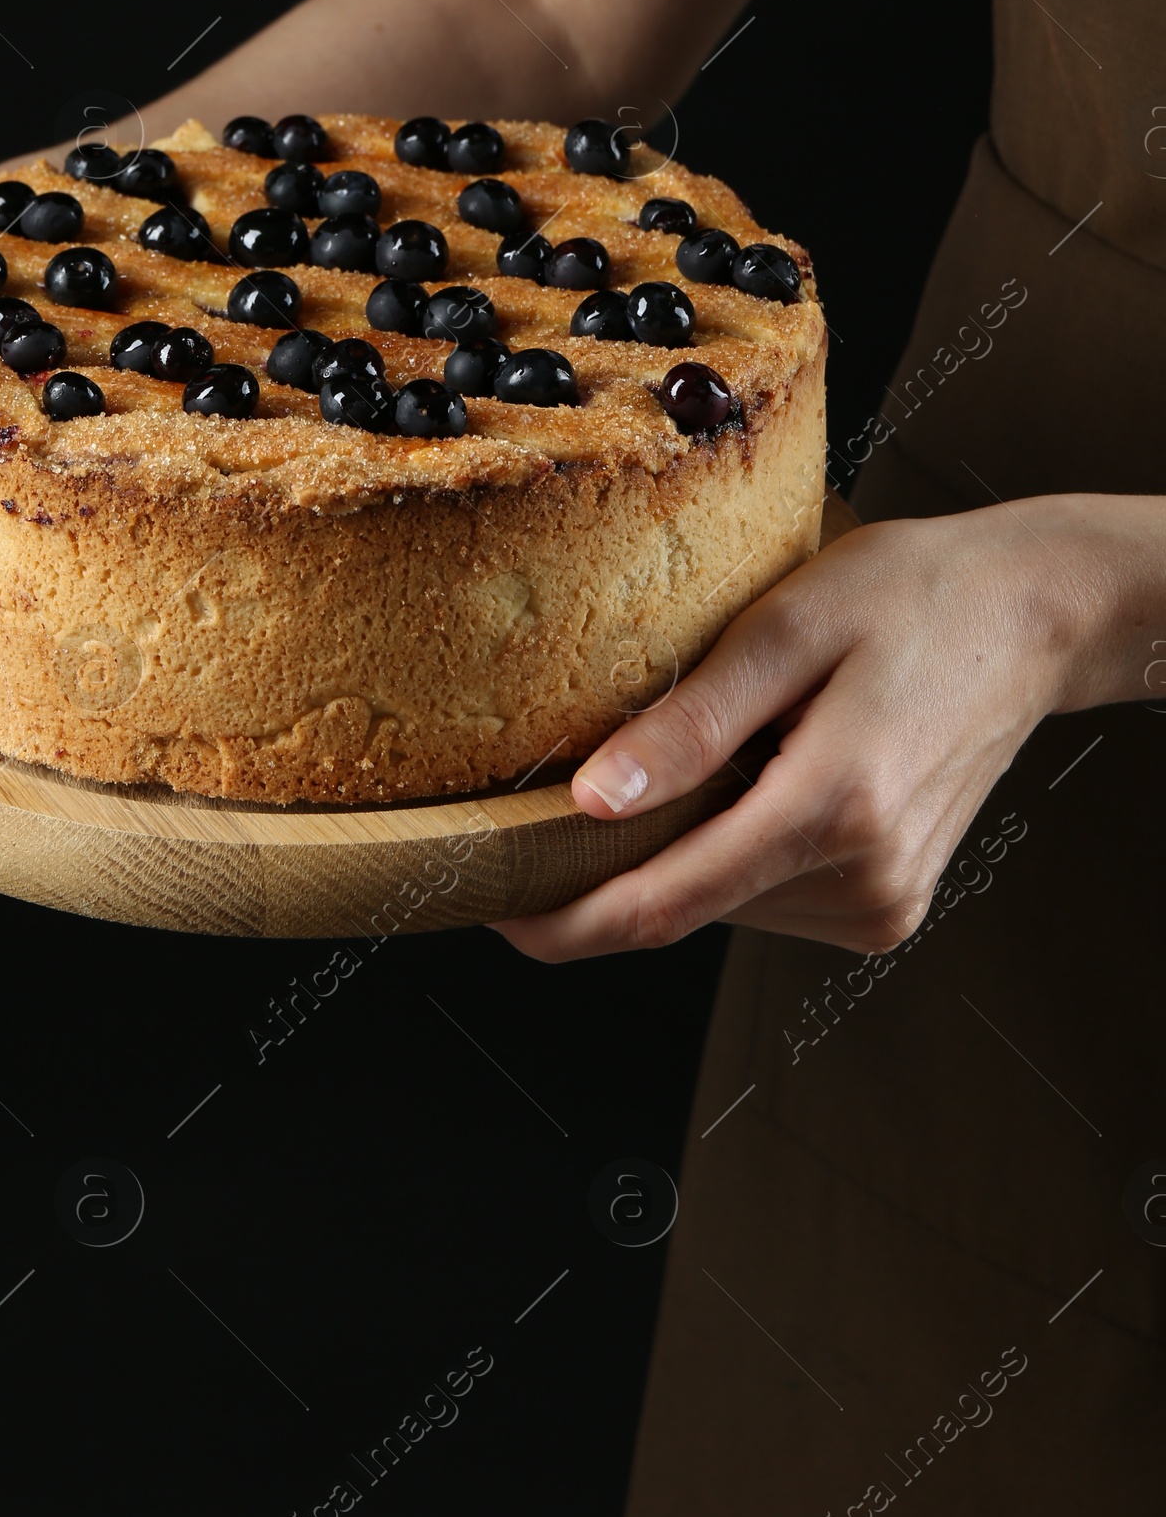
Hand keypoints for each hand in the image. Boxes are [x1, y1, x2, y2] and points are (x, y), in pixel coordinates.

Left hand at [493, 499, 1144, 963]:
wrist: (1030, 614)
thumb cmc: (909, 596)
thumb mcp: (786, 628)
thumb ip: (689, 726)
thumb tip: (589, 803)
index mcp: (836, 810)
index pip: (664, 906)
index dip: (563, 920)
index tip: (486, 907)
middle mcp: (865, 880)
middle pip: (687, 903)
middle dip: (617, 860)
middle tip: (574, 779)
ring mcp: (884, 904)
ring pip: (724, 901)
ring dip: (686, 845)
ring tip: (725, 738)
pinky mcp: (888, 905)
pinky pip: (767, 894)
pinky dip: (734, 846)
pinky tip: (762, 769)